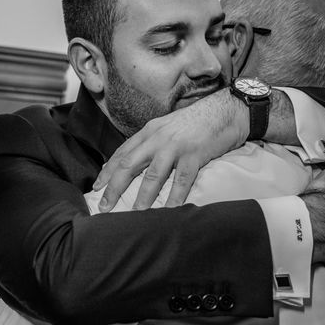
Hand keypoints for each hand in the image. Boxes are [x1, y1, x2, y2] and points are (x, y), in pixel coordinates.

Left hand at [93, 89, 248, 211]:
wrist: (227, 109)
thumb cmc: (198, 122)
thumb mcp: (168, 127)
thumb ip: (153, 143)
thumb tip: (138, 163)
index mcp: (149, 131)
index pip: (122, 153)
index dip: (107, 171)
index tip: (96, 187)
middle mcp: (158, 138)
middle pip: (129, 165)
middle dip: (114, 187)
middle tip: (104, 206)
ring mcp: (175, 146)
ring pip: (153, 175)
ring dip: (142, 197)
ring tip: (134, 214)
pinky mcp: (194, 154)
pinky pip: (182, 180)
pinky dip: (175, 198)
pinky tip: (170, 211)